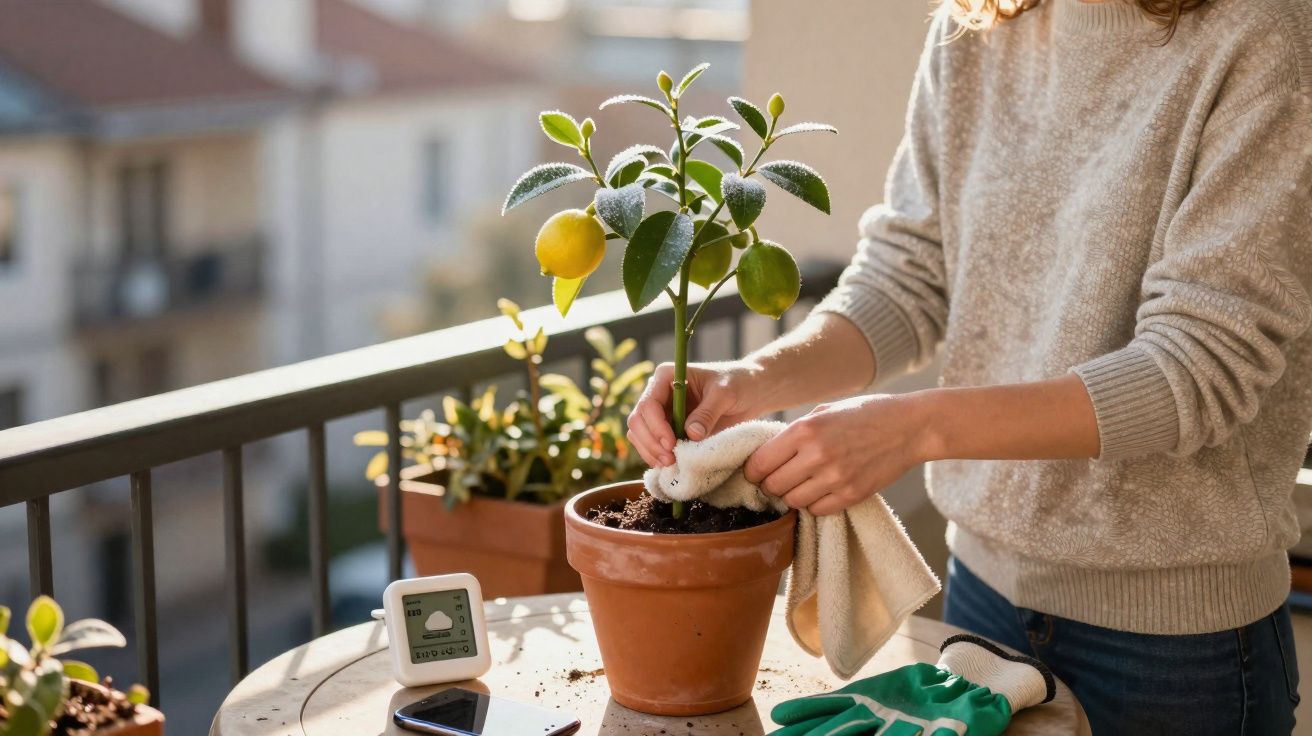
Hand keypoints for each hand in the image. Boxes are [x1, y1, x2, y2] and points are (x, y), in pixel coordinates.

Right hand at [627, 361, 766, 466]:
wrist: (749, 391)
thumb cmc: (737, 383)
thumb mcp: (725, 394)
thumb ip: (707, 412)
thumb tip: (690, 434)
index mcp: (666, 377)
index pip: (649, 404)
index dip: (656, 427)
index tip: (672, 444)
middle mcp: (658, 394)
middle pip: (638, 421)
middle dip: (651, 443)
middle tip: (669, 460)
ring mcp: (661, 413)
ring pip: (640, 435)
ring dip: (651, 452)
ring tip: (671, 465)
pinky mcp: (668, 429)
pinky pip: (652, 445)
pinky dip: (657, 457)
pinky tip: (672, 466)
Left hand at [743, 394, 929, 515]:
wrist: (910, 426)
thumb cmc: (864, 414)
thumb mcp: (824, 412)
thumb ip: (795, 433)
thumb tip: (767, 454)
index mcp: (804, 430)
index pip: (760, 463)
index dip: (752, 471)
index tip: (756, 472)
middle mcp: (817, 455)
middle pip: (773, 486)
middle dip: (770, 485)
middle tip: (778, 479)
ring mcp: (835, 478)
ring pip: (793, 501)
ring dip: (792, 495)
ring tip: (802, 483)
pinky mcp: (852, 495)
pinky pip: (817, 510)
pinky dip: (814, 504)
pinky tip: (821, 490)